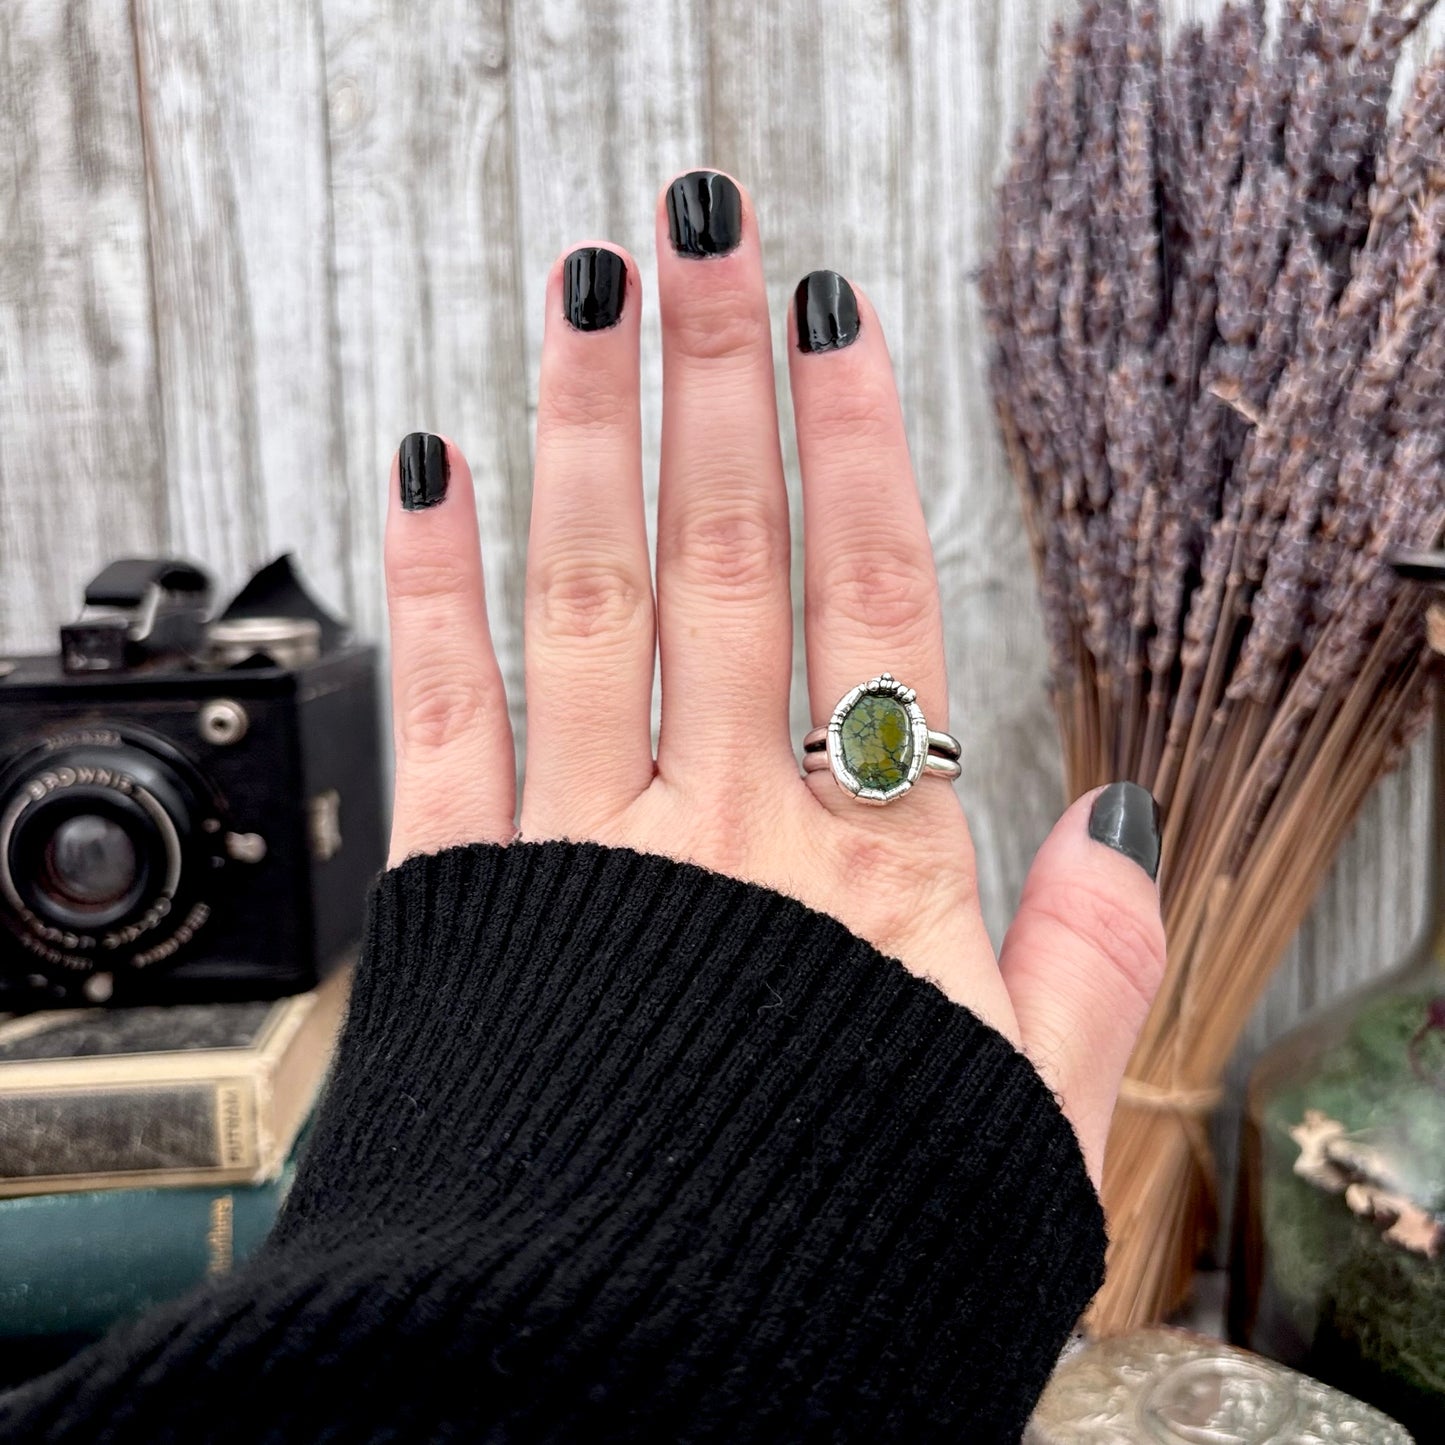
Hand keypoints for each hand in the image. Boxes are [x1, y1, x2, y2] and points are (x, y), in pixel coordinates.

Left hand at [382, 171, 1164, 1187]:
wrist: (632, 1382)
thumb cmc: (825, 1259)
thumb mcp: (1019, 1134)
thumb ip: (1085, 972)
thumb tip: (1122, 831)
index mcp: (868, 878)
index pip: (871, 609)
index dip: (855, 451)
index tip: (835, 322)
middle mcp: (725, 834)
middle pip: (727, 561)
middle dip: (712, 383)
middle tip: (701, 232)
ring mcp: (590, 853)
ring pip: (593, 603)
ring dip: (584, 438)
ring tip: (579, 296)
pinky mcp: (469, 900)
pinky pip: (448, 715)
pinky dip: (435, 592)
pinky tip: (427, 474)